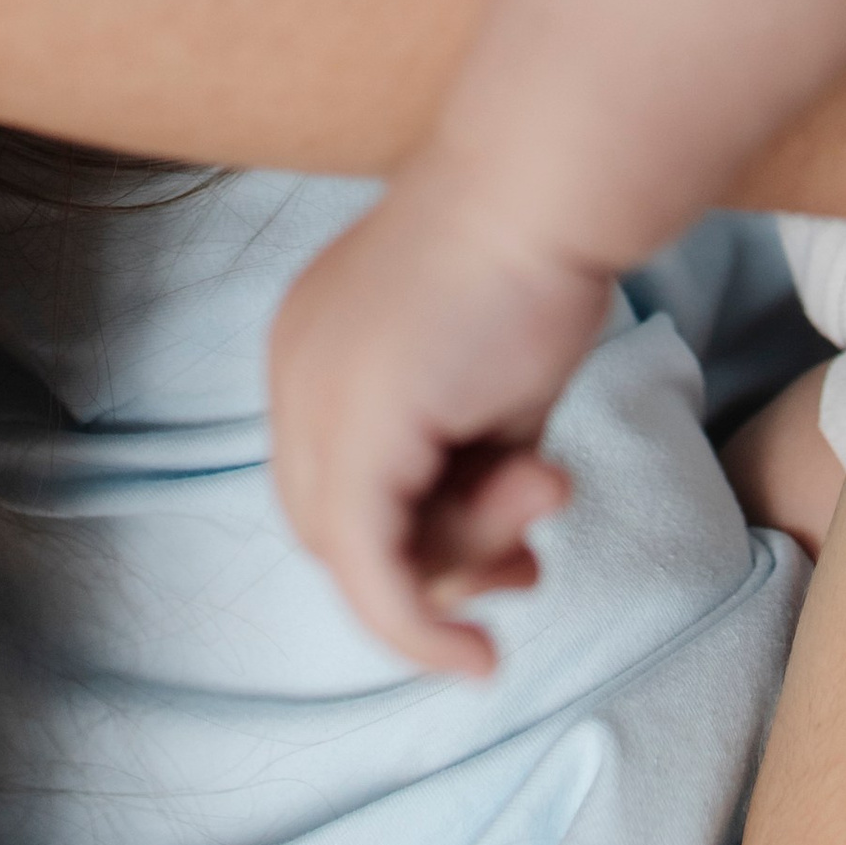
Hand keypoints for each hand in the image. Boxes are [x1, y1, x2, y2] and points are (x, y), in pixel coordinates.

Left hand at [267, 164, 600, 674]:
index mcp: (316, 344)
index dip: (413, 533)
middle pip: (339, 524)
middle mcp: (296, 374)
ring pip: (360, 555)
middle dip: (434, 562)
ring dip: (462, 563)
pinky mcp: (353, 441)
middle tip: (525, 574)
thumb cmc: (537, 256)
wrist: (545, 188)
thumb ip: (471, 464)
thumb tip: (486, 560)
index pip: (340, 476)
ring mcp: (314, 407)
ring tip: (549, 491)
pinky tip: (475, 656)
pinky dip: (417, 628)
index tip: (510, 556)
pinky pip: (370, 573)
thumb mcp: (494, 384)